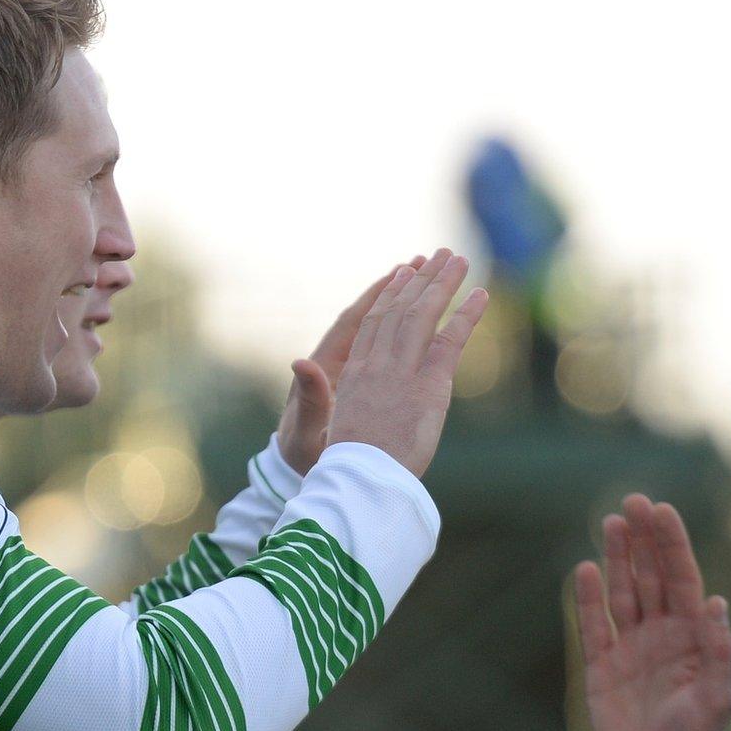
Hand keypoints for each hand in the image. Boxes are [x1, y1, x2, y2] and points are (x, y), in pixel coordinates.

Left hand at [277, 257, 422, 473]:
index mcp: (324, 367)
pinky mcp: (359, 379)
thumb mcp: (307, 432)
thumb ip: (311, 400)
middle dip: (401, 286)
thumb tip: (301, 362)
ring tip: (430, 271)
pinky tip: (424, 311)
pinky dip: (402, 322)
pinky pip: (384, 342)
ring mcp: (351, 368)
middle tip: (429, 258)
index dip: (379, 295)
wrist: (310, 472)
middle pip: (373, 313)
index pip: (356, 321)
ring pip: (381, 324)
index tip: (403, 271)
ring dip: (404, 297)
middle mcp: (337, 360)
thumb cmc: (306, 456)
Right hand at [324, 249, 488, 477]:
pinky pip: (451, 341)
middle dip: (421, 279)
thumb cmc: (348, 465)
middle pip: (401, 310)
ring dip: (443, 284)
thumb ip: (342, 400)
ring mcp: (403, 372)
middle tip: (438, 255)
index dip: (390, 295)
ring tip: (459, 259)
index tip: (402, 272)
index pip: (374, 323)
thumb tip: (334, 382)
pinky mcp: (429, 385)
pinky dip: (467, 316)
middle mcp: (378, 365)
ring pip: (424, 315)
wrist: (359, 479)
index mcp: (355, 374)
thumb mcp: (335, 426)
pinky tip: (481, 295)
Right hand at [573, 495, 730, 730]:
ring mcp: (631, 651)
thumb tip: (718, 604)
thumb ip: (716, 652)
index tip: (664, 510)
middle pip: (650, 577)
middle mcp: (663, 637)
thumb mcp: (716, 698)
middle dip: (644, 539)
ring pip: (622, 593)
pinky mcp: (603, 669)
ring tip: (612, 521)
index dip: (672, 545)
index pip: (683, 579)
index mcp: (695, 638)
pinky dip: (588, 598)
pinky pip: (594, 626)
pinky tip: (584, 568)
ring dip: (617, 558)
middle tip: (634, 500)